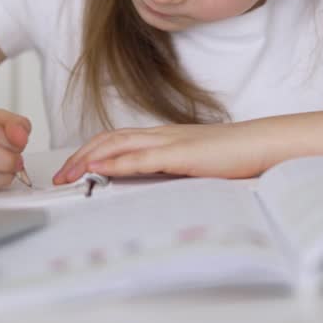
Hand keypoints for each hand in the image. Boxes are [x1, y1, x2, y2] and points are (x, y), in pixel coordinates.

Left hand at [53, 122, 269, 183]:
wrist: (263, 144)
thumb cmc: (237, 156)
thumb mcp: (198, 164)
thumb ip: (175, 170)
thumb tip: (156, 187)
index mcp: (165, 137)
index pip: (118, 139)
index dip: (92, 151)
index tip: (74, 168)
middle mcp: (162, 135)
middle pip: (109, 139)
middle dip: (79, 155)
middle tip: (59, 175)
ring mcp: (171, 141)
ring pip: (118, 144)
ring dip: (89, 158)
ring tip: (69, 174)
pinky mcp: (181, 154)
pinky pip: (142, 157)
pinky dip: (116, 163)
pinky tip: (100, 170)